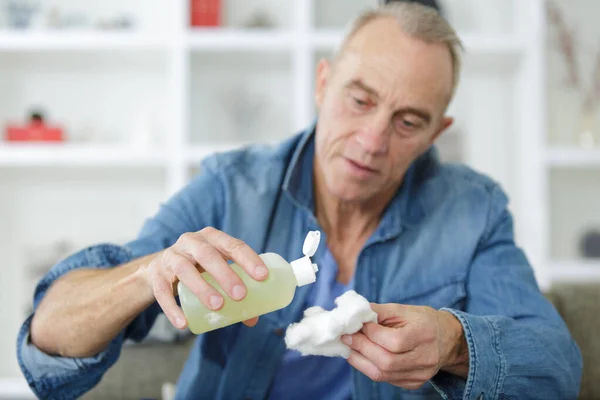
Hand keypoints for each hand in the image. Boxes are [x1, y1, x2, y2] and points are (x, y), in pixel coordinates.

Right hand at [144, 227, 268, 329]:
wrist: (159, 268)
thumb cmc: (198, 268)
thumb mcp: (216, 271)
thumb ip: (234, 289)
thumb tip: (253, 318)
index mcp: (212, 237)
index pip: (233, 245)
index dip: (248, 259)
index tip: (263, 276)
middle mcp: (191, 242)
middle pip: (208, 254)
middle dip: (225, 274)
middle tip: (240, 295)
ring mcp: (171, 257)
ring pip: (184, 270)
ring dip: (202, 288)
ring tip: (218, 306)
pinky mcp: (157, 275)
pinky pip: (163, 291)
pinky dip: (173, 308)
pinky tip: (184, 323)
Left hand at [342, 303, 468, 389]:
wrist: (447, 340)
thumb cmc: (422, 321)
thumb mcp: (403, 309)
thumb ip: (379, 312)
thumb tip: (354, 314)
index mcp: (424, 335)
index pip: (394, 341)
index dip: (371, 334)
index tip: (356, 325)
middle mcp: (425, 358)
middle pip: (386, 361)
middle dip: (361, 348)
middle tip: (347, 338)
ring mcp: (420, 374)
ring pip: (383, 374)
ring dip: (360, 361)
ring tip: (349, 348)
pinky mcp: (414, 383)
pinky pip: (386, 380)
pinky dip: (370, 368)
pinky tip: (362, 357)